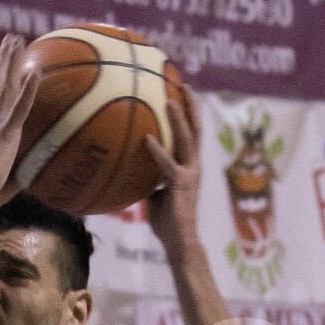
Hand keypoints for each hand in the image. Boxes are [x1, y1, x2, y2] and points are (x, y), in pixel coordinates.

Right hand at [0, 34, 39, 207]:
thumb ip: (11, 179)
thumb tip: (25, 182)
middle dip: (2, 61)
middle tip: (9, 41)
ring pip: (4, 87)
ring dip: (11, 62)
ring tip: (16, 40)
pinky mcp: (4, 133)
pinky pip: (19, 107)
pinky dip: (27, 89)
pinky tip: (36, 70)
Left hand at [144, 89, 203, 261]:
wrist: (179, 241)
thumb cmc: (165, 220)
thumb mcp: (154, 193)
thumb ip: (148, 177)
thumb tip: (128, 166)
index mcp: (189, 166)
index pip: (191, 134)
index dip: (187, 113)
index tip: (180, 92)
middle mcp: (194, 165)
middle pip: (196, 128)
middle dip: (190, 105)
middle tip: (182, 83)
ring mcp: (190, 173)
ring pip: (188, 139)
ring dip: (180, 119)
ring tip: (170, 100)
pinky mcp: (182, 184)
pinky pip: (167, 163)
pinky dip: (157, 150)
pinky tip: (147, 139)